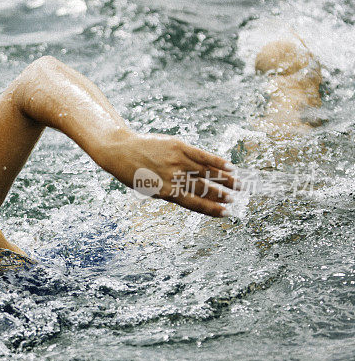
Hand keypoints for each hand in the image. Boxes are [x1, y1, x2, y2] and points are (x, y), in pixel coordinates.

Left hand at [101, 131, 238, 216]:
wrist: (120, 151)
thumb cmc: (136, 174)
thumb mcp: (151, 190)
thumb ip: (174, 192)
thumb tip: (200, 195)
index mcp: (165, 192)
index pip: (195, 203)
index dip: (212, 209)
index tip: (227, 213)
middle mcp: (172, 177)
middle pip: (204, 188)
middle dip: (222, 195)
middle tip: (236, 200)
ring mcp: (176, 160)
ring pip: (207, 172)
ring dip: (226, 180)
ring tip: (240, 185)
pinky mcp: (178, 146)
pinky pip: (202, 155)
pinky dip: (218, 162)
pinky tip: (231, 166)